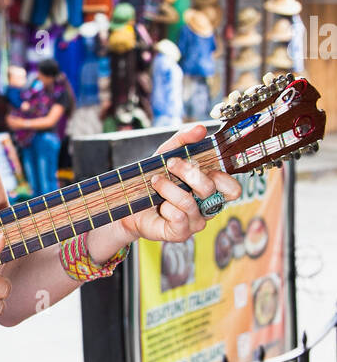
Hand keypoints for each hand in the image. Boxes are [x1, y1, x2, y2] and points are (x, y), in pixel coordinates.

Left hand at [117, 122, 241, 244]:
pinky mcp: (181, 233)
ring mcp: (195, 222)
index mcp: (211, 190)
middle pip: (210, 189)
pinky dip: (165, 206)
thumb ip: (184, 141)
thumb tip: (200, 128)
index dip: (220, 176)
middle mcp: (207, 207)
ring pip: (189, 202)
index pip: (233, 188)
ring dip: (168, 187)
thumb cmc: (154, 180)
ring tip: (155, 181)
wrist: (129, 204)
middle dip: (188, 172)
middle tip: (170, 163)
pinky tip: (159, 205)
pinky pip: (178, 217)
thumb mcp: (166, 154)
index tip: (197, 161)